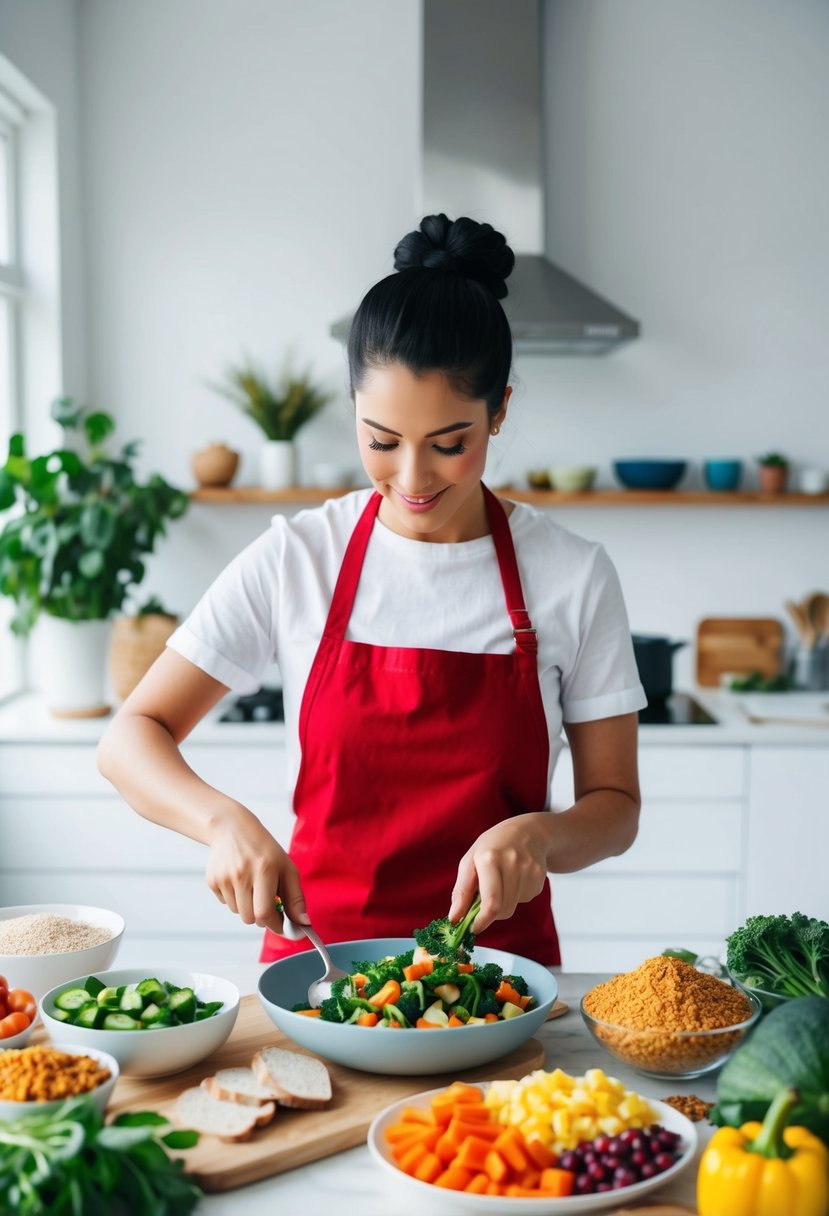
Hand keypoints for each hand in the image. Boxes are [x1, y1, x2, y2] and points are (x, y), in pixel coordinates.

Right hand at [205, 805, 309, 934]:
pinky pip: (226, 904)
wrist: (232, 829)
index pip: (265, 913)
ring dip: (248, 906)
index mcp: (264, 869)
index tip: (281, 925)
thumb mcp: (286, 867)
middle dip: (261, 917)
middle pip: (250, 918)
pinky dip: (235, 899)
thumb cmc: (264, 849)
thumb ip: (296, 897)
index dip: (274, 924)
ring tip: (252, 885)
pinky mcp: (212, 881)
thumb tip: (304, 923)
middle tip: (267, 901)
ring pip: (238, 913)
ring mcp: (224, 878)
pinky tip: (238, 880)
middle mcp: (241, 874)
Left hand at [448, 813, 552, 933]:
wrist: (529, 831)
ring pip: (513, 907)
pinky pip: (525, 899)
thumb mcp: (471, 860)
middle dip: (490, 913)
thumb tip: (454, 918)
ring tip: (502, 880)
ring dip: (504, 902)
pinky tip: (516, 877)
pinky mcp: (540, 876)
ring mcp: (529, 869)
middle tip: (483, 901)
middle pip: (502, 910)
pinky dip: (517, 895)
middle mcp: (512, 863)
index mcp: (490, 858)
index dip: (481, 922)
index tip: (472, 929)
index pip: (490, 903)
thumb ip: (462, 890)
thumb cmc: (494, 846)